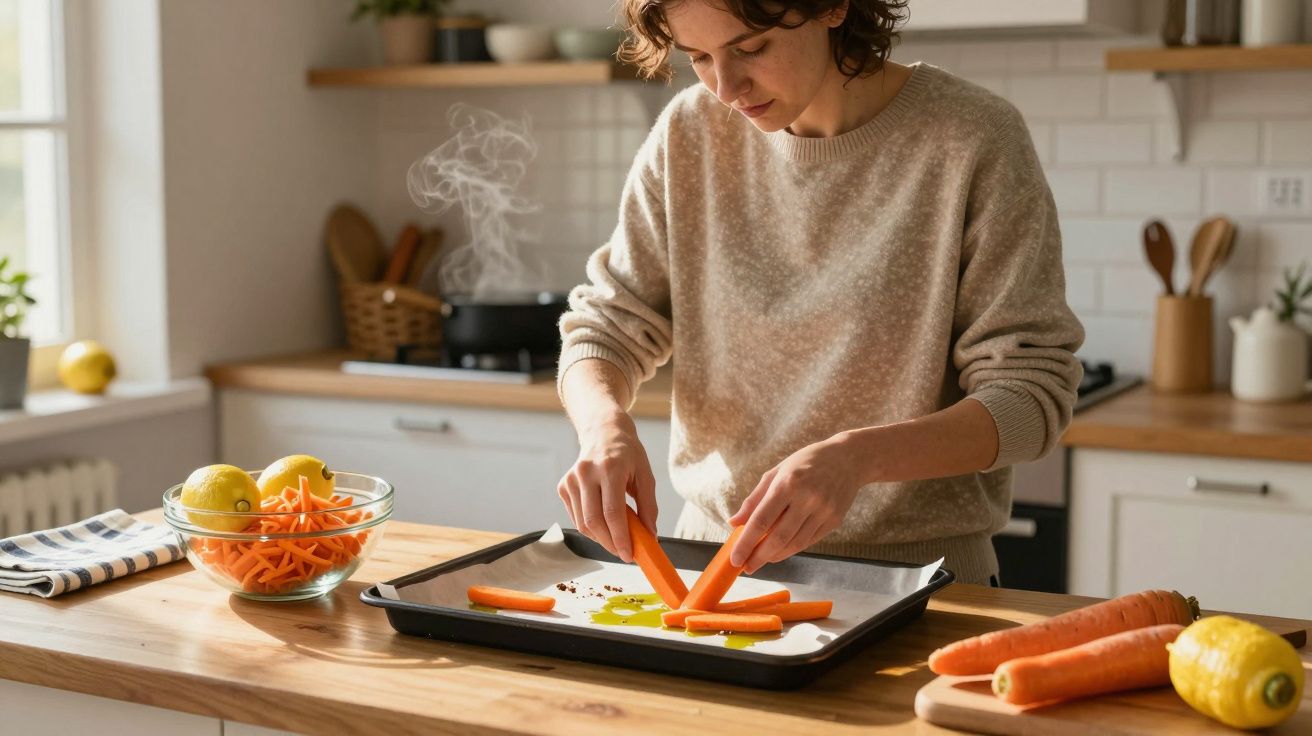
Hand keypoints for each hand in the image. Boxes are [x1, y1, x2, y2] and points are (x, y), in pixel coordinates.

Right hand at [557, 412, 656, 562]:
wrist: (603, 432)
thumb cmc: (628, 454)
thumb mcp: (646, 475)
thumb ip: (649, 506)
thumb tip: (650, 535)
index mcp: (609, 468)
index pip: (612, 512)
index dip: (620, 538)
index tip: (629, 555)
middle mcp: (586, 473)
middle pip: (594, 521)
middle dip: (610, 544)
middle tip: (624, 553)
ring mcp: (571, 479)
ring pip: (582, 524)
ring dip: (600, 539)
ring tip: (616, 540)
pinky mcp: (563, 486)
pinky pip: (576, 517)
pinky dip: (591, 528)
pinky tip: (603, 524)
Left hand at [727, 433, 866, 573]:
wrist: (848, 458)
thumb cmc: (806, 462)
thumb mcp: (777, 472)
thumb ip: (754, 499)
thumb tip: (734, 523)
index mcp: (788, 483)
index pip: (762, 520)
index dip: (746, 543)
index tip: (735, 558)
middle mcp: (807, 498)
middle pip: (778, 537)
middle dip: (759, 557)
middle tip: (746, 568)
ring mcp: (824, 511)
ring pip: (795, 543)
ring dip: (775, 556)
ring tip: (761, 560)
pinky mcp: (835, 520)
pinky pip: (809, 541)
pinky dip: (792, 549)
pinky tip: (780, 552)